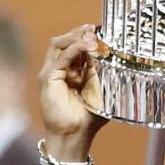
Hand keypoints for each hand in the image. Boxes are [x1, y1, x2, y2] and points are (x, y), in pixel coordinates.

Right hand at [38, 25, 105, 162]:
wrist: (75, 135)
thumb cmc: (89, 118)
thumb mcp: (102, 90)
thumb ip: (106, 74)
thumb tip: (116, 57)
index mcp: (73, 71)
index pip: (77, 45)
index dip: (88, 36)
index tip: (103, 31)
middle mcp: (61, 69)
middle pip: (65, 40)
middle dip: (80, 32)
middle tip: (95, 29)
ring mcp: (53, 72)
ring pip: (59, 43)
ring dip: (76, 37)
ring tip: (91, 36)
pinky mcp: (48, 78)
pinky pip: (61, 57)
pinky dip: (74, 48)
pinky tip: (87, 46)